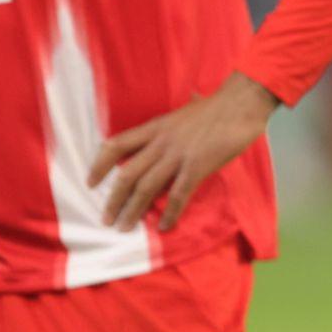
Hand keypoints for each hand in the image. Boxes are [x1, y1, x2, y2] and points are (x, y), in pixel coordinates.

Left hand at [86, 72, 279, 231]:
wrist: (241, 104)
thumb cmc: (218, 106)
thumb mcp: (186, 110)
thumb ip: (174, 121)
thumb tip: (180, 110)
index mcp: (156, 127)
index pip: (116, 145)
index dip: (99, 165)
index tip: (90, 183)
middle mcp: (161, 142)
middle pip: (127, 173)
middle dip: (114, 199)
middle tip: (106, 219)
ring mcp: (178, 155)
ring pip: (147, 187)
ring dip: (133, 210)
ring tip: (125, 227)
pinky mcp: (197, 166)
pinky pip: (178, 194)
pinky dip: (170, 213)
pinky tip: (165, 226)